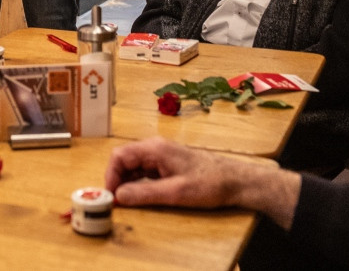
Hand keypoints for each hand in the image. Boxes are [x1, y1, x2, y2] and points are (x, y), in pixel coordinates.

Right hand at [105, 138, 299, 229]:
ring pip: (134, 166)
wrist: (237, 181)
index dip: (111, 175)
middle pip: (124, 160)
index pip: (119, 156)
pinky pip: (145, 171)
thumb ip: (145, 194)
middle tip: (117, 200)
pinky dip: (139, 183)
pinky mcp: (168, 164)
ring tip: (128, 201)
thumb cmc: (210, 183)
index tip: (111, 195)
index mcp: (155, 148)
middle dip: (117, 180)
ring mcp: (162, 155)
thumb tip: (119, 196)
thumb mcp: (175, 193)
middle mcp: (156, 147)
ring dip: (127, 182)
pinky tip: (143, 195)